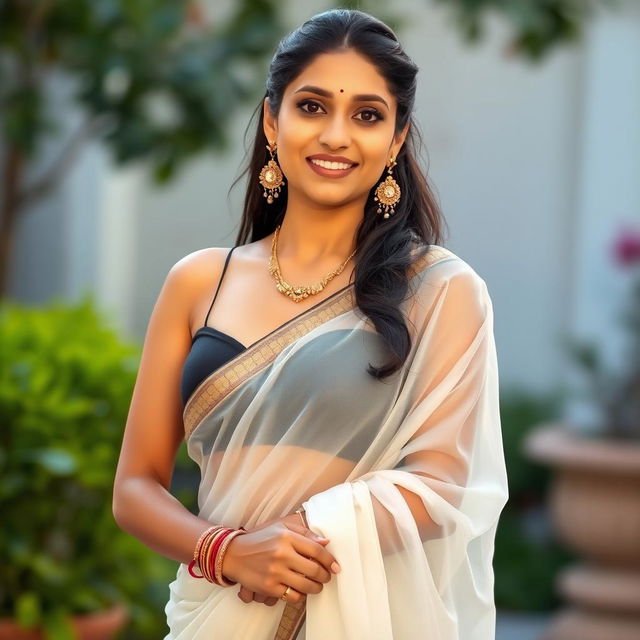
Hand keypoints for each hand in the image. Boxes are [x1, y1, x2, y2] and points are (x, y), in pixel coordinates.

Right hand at [224, 512, 339, 605]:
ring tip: (317, 585)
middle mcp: (281, 554)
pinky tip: (301, 590)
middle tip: (326, 576)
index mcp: (286, 537)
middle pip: (314, 570)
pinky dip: (301, 595)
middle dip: (325, 576)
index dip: (329, 559)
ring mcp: (275, 572)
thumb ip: (304, 533)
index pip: (316, 549)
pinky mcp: (269, 587)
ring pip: (306, 585)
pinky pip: (293, 596)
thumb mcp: (281, 528)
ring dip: (316, 588)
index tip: (335, 566)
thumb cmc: (260, 539)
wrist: (234, 554)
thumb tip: (326, 542)